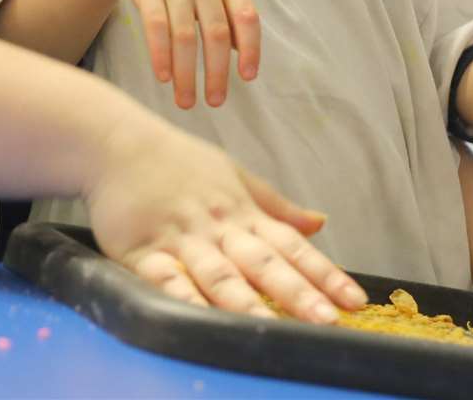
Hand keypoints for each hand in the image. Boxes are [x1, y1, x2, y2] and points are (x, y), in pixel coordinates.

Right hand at [85, 117, 366, 321]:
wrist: (116, 142)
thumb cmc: (178, 162)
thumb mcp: (234, 175)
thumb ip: (276, 205)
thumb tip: (321, 222)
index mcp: (243, 212)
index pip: (292, 246)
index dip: (325, 274)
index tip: (355, 300)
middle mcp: (219, 227)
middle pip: (263, 263)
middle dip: (297, 293)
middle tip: (327, 320)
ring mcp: (182, 239)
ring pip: (219, 275)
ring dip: (246, 303)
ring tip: (270, 330)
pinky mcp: (142, 251)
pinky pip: (166, 280)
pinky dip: (185, 299)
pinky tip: (200, 319)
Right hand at [105, 0, 260, 107]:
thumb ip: (230, 8)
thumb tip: (241, 51)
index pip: (246, 18)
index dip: (250, 50)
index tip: (247, 77)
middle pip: (216, 34)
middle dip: (217, 73)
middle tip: (215, 101)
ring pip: (185, 38)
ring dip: (187, 75)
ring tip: (187, 101)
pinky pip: (156, 29)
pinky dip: (161, 57)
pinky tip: (164, 78)